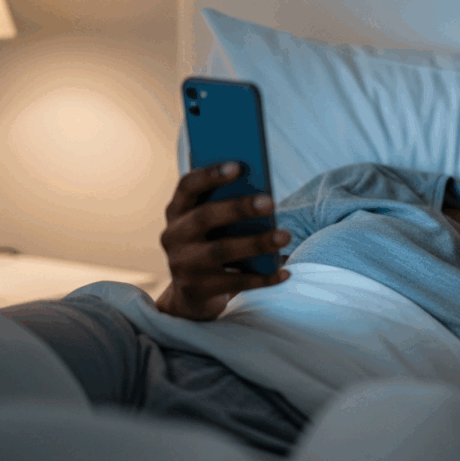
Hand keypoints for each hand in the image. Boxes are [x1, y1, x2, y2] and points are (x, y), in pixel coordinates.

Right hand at [157, 162, 290, 320]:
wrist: (192, 295)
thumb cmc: (212, 244)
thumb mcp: (213, 225)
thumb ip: (227, 206)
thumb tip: (264, 193)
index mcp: (177, 211)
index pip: (188, 186)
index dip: (210, 175)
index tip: (239, 166)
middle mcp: (173, 236)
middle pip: (205, 217)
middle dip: (238, 208)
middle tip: (270, 202)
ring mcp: (182, 265)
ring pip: (221, 251)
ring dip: (256, 243)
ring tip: (286, 235)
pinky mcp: (197, 290)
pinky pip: (235, 282)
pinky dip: (263, 278)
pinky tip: (285, 272)